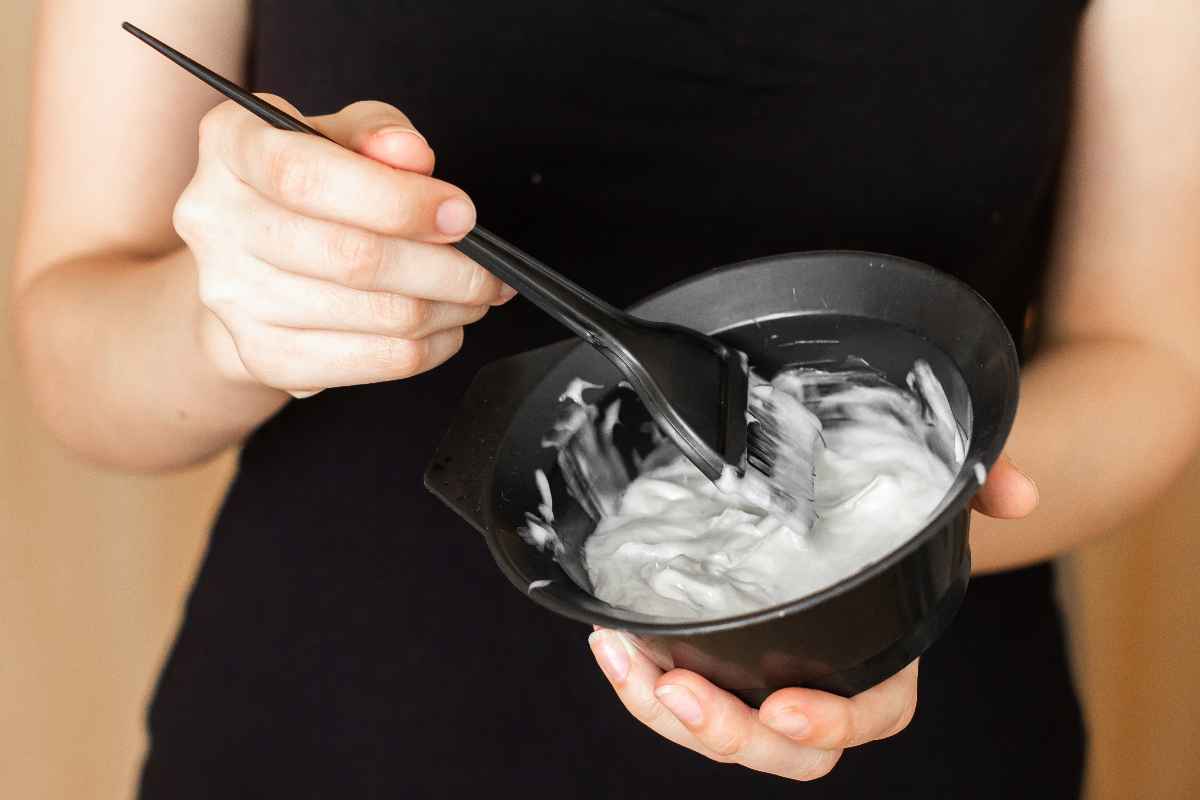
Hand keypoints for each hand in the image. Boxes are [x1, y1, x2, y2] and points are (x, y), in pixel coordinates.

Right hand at [174, 97, 511, 398]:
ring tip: (475, 294)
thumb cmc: (308, 189)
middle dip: (445, 268)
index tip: (460, 215)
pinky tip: (445, 327)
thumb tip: (411, 157)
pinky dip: (425, 349)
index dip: (396, 201)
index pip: (305, 176)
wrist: (254, 262)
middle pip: (350, 256)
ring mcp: (231, 294)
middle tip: (490, 270)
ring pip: (371, 314)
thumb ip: (377, 133)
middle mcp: (214, 219)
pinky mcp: (261, 353)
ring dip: (446, 309)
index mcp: (229, 144)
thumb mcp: (340, 136)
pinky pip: (366, 362)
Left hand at [588, 452, 1038, 779]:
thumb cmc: (885, 516)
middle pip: (784, 750)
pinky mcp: (717, 668)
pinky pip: (680, 700)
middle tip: (677, 690)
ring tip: (623, 659)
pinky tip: (613, 642)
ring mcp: (764, 683)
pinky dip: (642, 683)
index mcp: (882, 662)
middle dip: (729, 733)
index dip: (832, 720)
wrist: (841, 515)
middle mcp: (822, 686)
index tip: (785, 703)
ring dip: (665, 711)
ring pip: (722, 734)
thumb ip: (973, 483)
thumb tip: (1017, 491)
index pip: (871, 713)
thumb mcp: (928, 491)